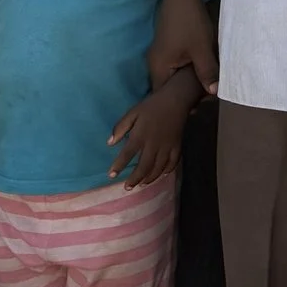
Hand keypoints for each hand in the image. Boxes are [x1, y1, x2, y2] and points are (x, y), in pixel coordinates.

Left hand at [108, 70, 201, 187]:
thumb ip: (120, 128)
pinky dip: (168, 170)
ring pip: (158, 167)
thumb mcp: (133, 112)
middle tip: (127, 187)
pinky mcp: (177, 145)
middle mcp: (153, 144)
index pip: (127, 154)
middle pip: (144, 166)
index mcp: (140, 136)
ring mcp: (167, 146)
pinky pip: (173, 161)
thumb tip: (110, 143)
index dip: (118, 166)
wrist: (176, 99)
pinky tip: (162, 174)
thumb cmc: (152, 106)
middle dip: (135, 179)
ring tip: (142, 184)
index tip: (111, 175)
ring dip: (149, 178)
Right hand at [149, 0, 218, 95]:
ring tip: (203, 86)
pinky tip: (199, 71)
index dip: (179, 103)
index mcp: (158, 69)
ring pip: (172, 76)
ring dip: (186, 81)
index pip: (163, 97)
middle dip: (184, 94)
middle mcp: (154, 65)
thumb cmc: (190, 23)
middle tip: (204, 98)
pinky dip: (185, 71)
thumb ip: (207, 72)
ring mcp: (159, 55)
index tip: (197, 107)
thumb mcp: (202, 50)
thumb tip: (214, 94)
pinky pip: (174, 67)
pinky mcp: (166, 48)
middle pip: (167, 88)